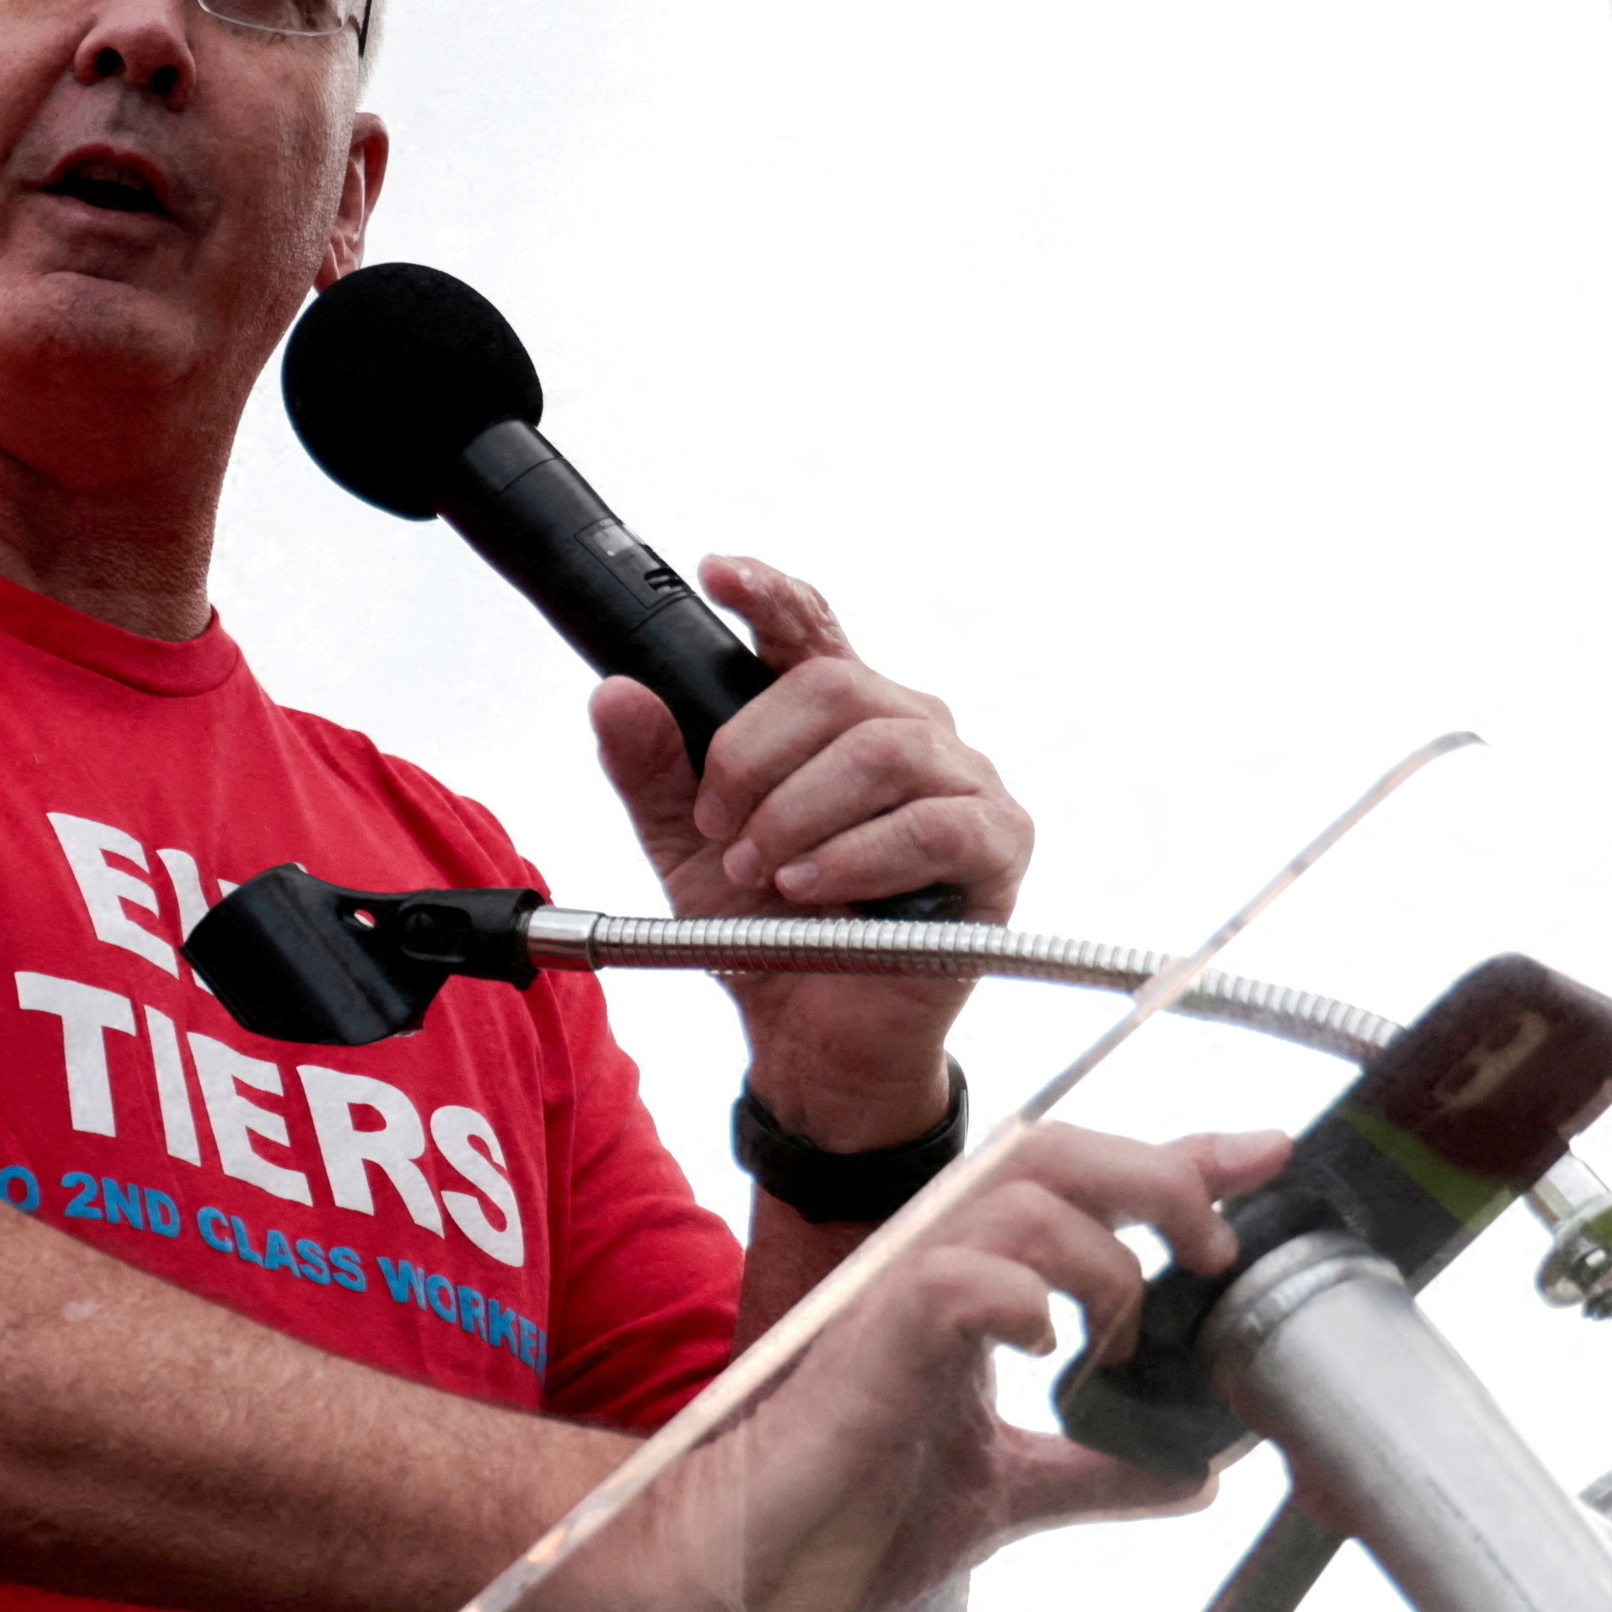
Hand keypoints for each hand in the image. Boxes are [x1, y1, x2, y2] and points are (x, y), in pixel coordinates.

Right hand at [526, 1120, 1283, 1611]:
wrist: (749, 1561)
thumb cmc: (848, 1514)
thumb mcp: (1007, 1490)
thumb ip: (1098, 1469)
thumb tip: (1194, 1474)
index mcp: (970, 1286)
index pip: (1083, 1186)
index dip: (1181, 1162)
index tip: (1266, 1158)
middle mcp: (936, 1267)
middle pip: (1056, 1152)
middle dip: (1157, 1180)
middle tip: (1213, 1251)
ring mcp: (898, 1297)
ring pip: (1017, 1198)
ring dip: (1100, 1255)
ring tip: (1118, 1332)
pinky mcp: (871, 1344)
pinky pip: (954, 1278)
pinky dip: (1017, 1294)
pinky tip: (1039, 1339)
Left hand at [586, 555, 1031, 1153]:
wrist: (814, 1036)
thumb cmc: (767, 930)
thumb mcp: (683, 848)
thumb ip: (651, 770)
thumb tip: (613, 693)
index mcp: (838, 717)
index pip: (812, 629)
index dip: (770, 594)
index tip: (719, 574)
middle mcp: (910, 730)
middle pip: (833, 687)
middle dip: (752, 757)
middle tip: (718, 827)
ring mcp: (964, 781)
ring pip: (879, 750)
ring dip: (796, 813)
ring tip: (760, 872)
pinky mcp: (997, 844)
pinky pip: (930, 823)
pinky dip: (854, 856)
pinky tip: (809, 888)